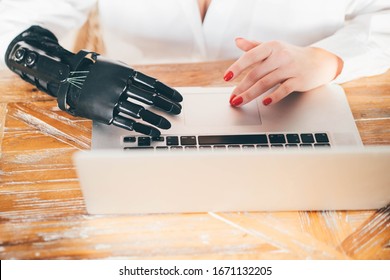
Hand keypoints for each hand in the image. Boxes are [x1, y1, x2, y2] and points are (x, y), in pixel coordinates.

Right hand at [6, 26, 182, 136]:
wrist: (68, 78)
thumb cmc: (95, 72)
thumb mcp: (115, 67)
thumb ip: (133, 76)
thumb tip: (153, 87)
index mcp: (125, 73)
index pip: (153, 84)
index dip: (168, 92)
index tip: (179, 99)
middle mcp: (120, 87)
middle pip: (150, 98)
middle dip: (166, 106)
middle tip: (177, 112)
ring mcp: (112, 100)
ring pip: (141, 112)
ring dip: (157, 120)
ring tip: (167, 125)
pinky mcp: (105, 114)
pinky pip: (128, 122)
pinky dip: (143, 128)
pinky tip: (153, 132)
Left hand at [224, 38, 342, 105]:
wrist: (319, 61)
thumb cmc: (291, 55)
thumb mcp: (273, 48)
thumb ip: (254, 46)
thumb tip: (237, 41)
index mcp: (271, 46)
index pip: (250, 57)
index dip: (237, 67)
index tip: (226, 77)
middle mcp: (280, 56)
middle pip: (256, 73)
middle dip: (241, 87)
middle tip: (232, 98)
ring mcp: (290, 68)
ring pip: (266, 83)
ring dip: (250, 94)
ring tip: (240, 101)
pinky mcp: (299, 80)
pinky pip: (283, 89)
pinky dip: (273, 97)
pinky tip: (264, 103)